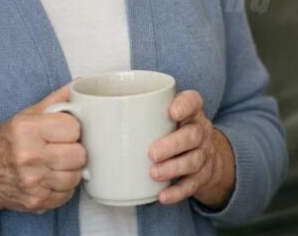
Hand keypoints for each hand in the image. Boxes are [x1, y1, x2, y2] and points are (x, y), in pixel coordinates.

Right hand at [0, 85, 86, 213]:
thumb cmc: (5, 142)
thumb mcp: (27, 116)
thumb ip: (56, 101)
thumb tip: (79, 85)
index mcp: (28, 130)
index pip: (74, 128)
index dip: (72, 130)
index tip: (64, 132)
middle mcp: (29, 156)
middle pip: (79, 155)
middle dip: (74, 151)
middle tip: (62, 149)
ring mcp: (33, 181)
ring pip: (76, 176)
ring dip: (70, 170)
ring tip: (57, 164)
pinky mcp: (36, 200)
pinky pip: (67, 194)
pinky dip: (63, 187)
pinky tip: (51, 178)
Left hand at [149, 90, 234, 207]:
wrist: (205, 156)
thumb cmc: (174, 131)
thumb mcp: (166, 116)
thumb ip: (140, 113)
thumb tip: (93, 117)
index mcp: (191, 112)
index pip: (193, 102)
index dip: (185, 106)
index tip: (172, 112)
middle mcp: (200, 132)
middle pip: (193, 135)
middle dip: (173, 144)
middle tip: (152, 153)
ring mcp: (203, 155)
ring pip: (193, 160)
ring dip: (173, 168)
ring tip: (153, 173)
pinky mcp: (201, 177)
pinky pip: (191, 185)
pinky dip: (177, 191)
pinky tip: (163, 196)